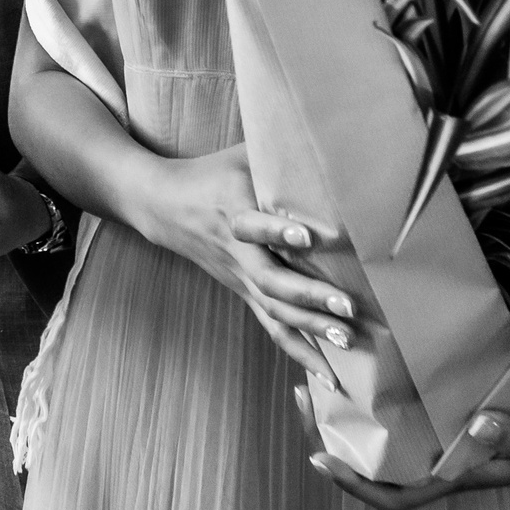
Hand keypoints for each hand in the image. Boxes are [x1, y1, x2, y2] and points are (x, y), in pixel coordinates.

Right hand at [129, 144, 357, 378]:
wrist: (162, 205)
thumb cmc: (213, 172)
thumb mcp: (242, 153)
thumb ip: (282, 150)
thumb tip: (335, 133)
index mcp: (233, 209)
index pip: (254, 225)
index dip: (278, 230)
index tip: (309, 235)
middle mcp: (236, 250)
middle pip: (270, 279)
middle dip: (310, 295)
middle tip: (348, 307)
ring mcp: (239, 277)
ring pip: (273, 309)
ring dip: (311, 328)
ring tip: (348, 340)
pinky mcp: (243, 293)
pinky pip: (272, 327)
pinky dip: (299, 352)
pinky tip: (328, 375)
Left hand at [296, 384, 509, 509]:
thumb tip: (476, 428)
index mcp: (463, 474)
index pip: (401, 496)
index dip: (357, 486)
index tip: (318, 458)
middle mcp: (445, 457)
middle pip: (378, 464)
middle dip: (335, 435)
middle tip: (306, 392)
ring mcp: (447, 433)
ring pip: (387, 433)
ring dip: (351, 410)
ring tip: (322, 372)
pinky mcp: (455, 407)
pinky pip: (409, 406)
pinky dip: (382, 389)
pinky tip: (368, 357)